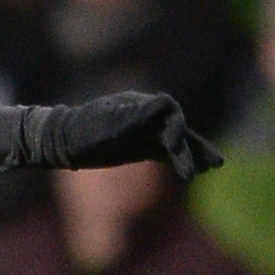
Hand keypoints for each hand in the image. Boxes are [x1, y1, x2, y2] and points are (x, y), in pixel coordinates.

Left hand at [55, 92, 223, 177]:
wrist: (61, 141)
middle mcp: (147, 115)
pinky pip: (168, 152)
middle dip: (195, 145)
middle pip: (179, 127)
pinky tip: (196, 172)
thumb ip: (133, 116)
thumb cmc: (81, 130)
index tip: (173, 146)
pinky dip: (181, 160)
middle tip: (213, 164)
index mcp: (139, 104)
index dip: (175, 126)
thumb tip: (163, 103)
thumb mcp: (105, 124)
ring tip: (213, 166)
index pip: (168, 109)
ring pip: (178, 141)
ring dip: (195, 153)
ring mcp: (147, 131)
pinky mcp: (144, 146)